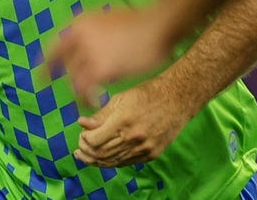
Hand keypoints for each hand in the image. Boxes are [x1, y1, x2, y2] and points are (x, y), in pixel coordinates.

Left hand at [44, 6, 170, 107]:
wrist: (159, 25)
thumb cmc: (141, 22)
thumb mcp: (109, 17)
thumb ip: (93, 31)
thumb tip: (86, 44)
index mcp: (80, 23)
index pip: (55, 48)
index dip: (47, 65)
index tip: (42, 79)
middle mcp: (78, 36)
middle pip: (67, 67)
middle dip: (72, 81)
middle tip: (78, 93)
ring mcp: (88, 52)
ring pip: (76, 80)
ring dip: (82, 92)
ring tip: (91, 99)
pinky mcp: (100, 69)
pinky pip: (86, 90)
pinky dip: (88, 98)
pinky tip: (96, 103)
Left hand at [72, 78, 191, 166]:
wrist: (177, 99)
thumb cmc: (147, 94)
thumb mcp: (121, 99)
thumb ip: (101, 114)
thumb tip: (82, 124)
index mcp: (123, 120)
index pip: (94, 141)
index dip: (84, 141)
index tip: (82, 135)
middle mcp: (134, 137)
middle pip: (101, 154)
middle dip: (87, 153)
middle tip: (80, 148)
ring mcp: (144, 148)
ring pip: (113, 162)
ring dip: (97, 160)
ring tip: (88, 156)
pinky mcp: (152, 154)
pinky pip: (126, 163)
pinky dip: (112, 161)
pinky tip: (106, 156)